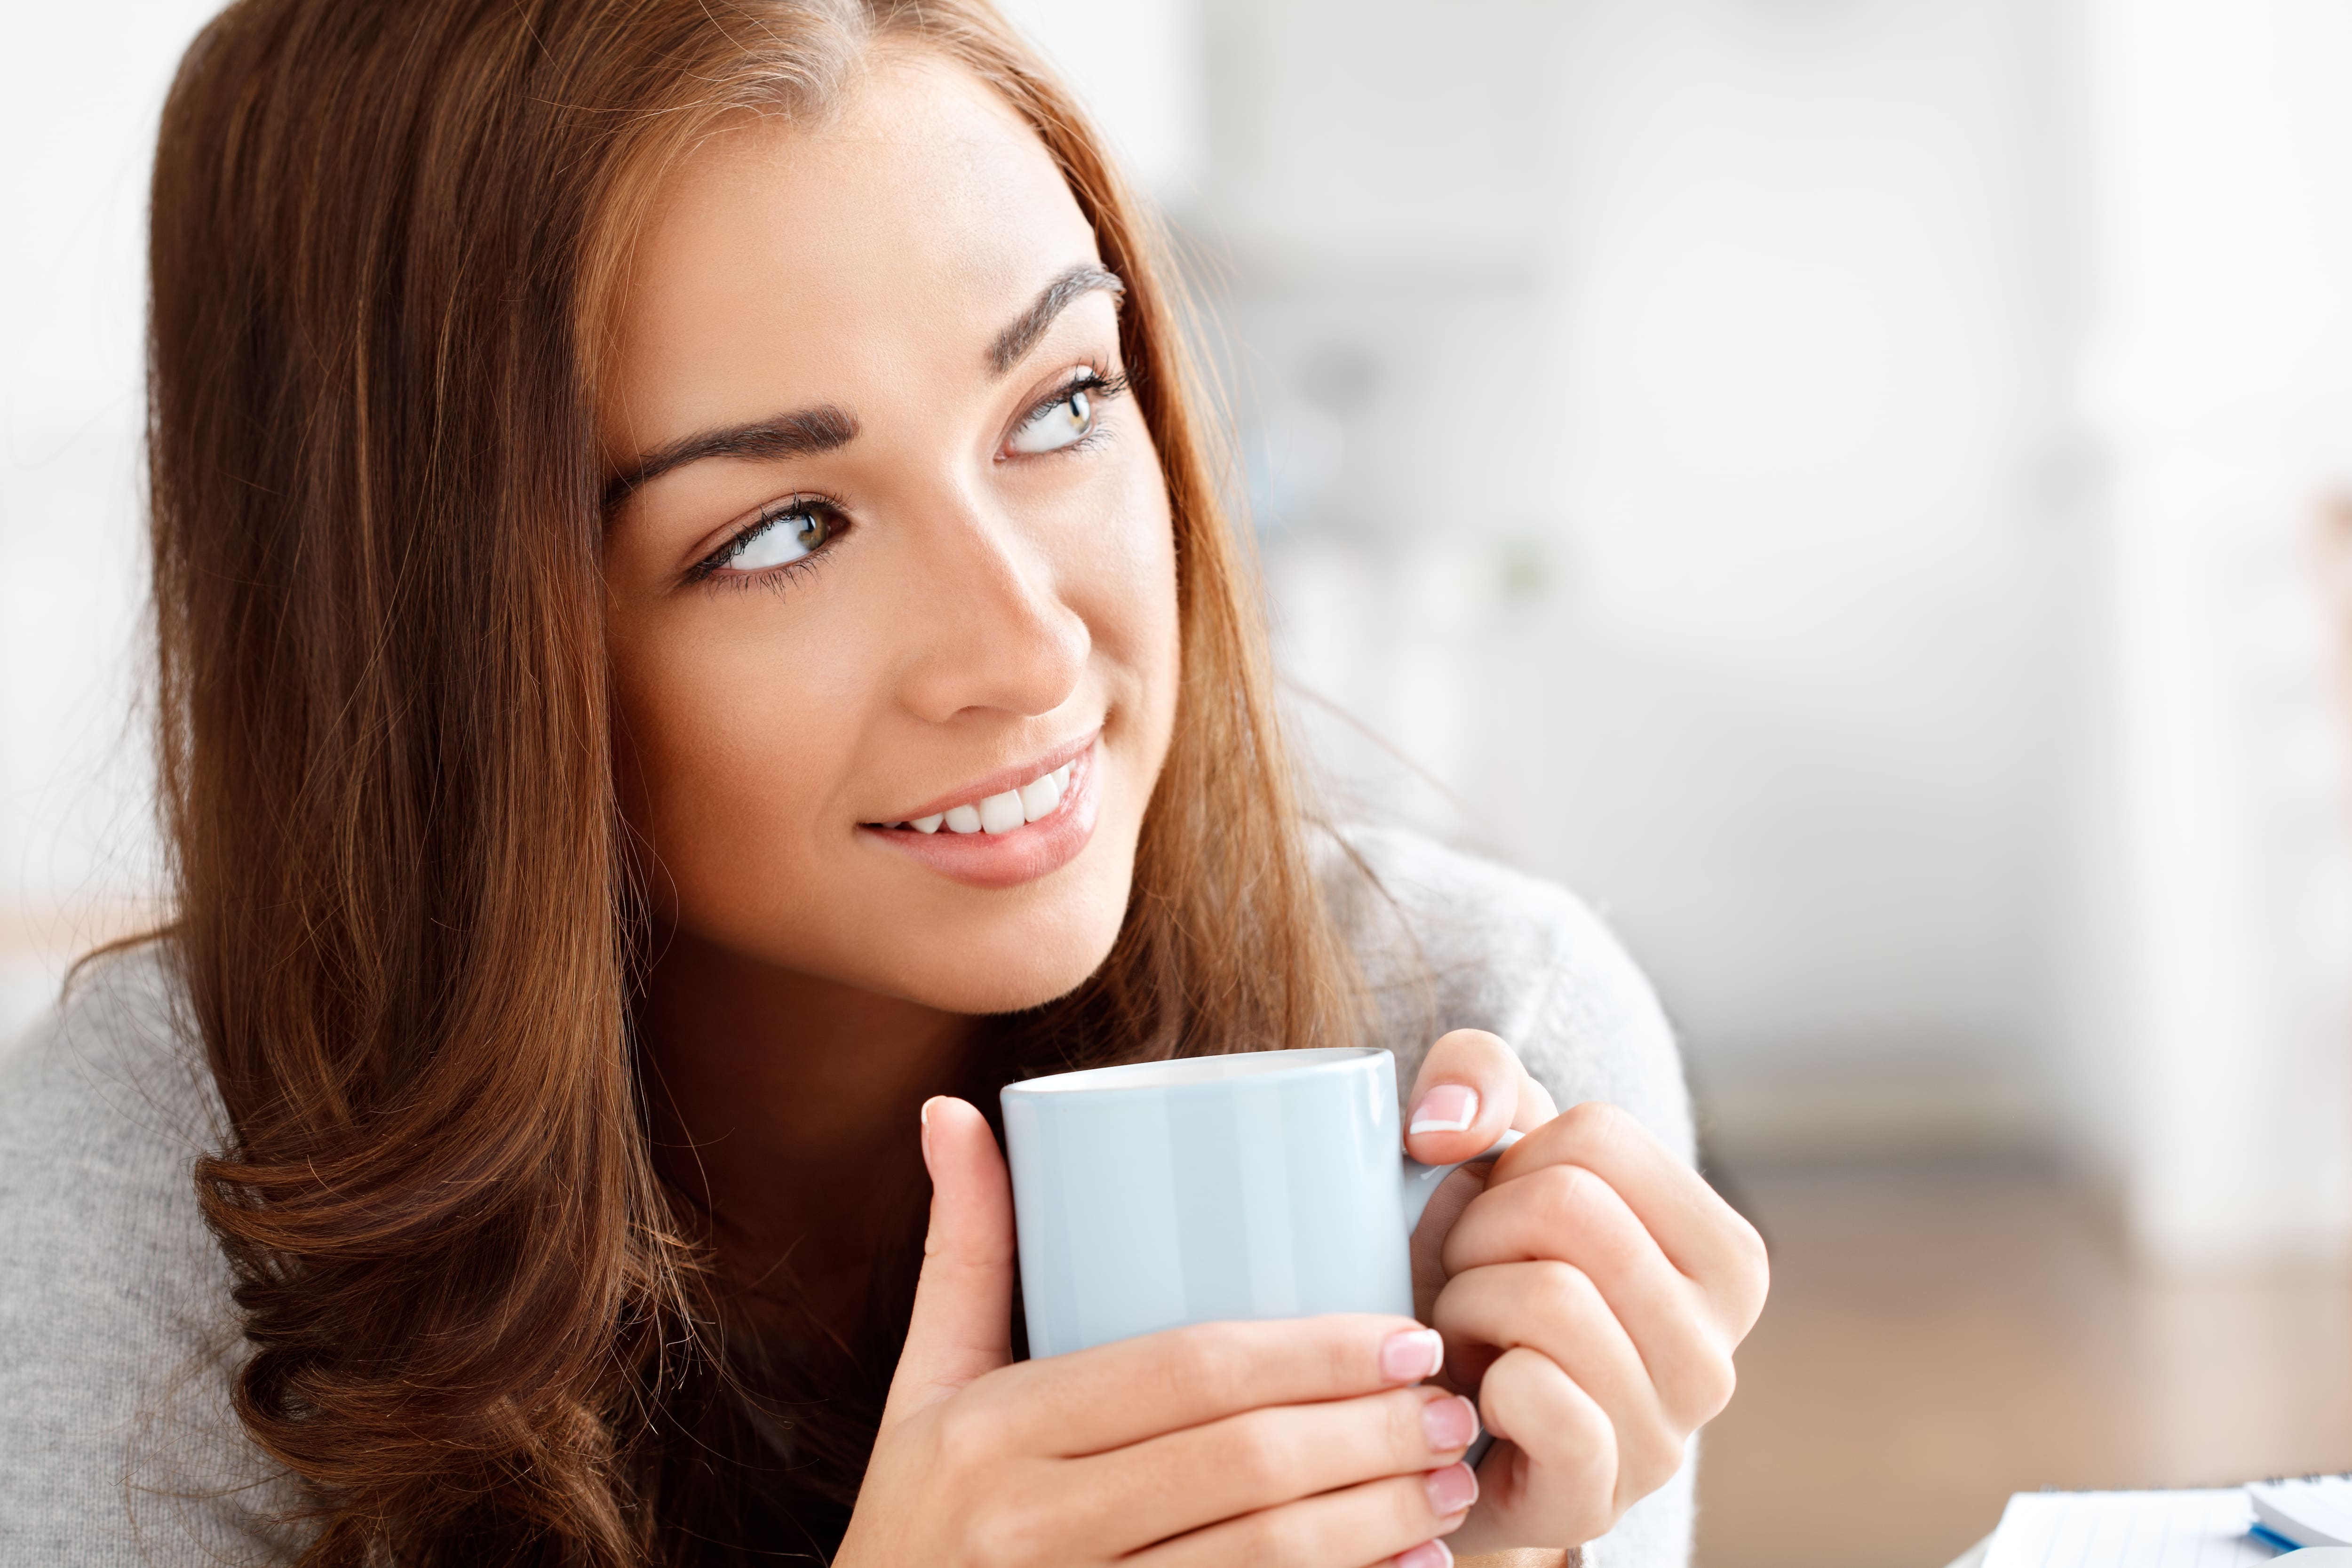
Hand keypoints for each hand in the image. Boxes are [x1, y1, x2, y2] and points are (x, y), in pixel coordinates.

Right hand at [836, 1096, 1482, 1567]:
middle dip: (1368, 1432)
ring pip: (1261, 1557)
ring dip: (1378, 1519)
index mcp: (991, 1431)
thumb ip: (962, 1252)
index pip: (1185, 1372)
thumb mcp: (925, 1388)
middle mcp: (1025, 1522)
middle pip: (1240, 1461)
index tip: (1407, 1334)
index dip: (1312, 1350)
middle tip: (1452, 1408)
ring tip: (1452, 1485)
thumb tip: (953, 1107)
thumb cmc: (915, 1519)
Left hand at [1400, 1032, 1768, 1555]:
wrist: (1437, 1421)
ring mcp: (1667, 1431)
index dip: (1512, 1160)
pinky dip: (1481, 1382)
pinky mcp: (1600, 1493)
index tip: (1499, 1215)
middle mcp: (1717, 1347)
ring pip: (1550, 1297)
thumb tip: (1443, 1125)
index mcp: (1723, 1254)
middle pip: (1571, 1207)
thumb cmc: (1475, 1275)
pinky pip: (1540, 1396)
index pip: (1601, 1135)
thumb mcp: (1484, 1153)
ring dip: (1466, 1305)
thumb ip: (1477, 1076)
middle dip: (1478, 1231)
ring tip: (1469, 1335)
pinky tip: (1479, 1396)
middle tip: (1467, 1277)